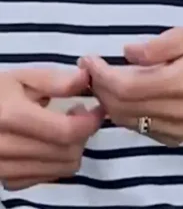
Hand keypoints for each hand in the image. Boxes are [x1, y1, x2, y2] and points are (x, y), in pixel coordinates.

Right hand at [0, 66, 103, 190]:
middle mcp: (8, 148)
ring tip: (67, 126)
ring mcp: (6, 168)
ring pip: (61, 169)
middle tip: (80, 113)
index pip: (65, 131)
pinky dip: (58, 162)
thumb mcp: (21, 77)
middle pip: (67, 153)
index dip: (90, 121)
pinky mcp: (6, 181)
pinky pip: (46, 178)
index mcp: (13, 117)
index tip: (99, 108)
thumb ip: (55, 79)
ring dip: (74, 149)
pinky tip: (52, 143)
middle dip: (84, 133)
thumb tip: (86, 79)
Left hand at [80, 27, 182, 146]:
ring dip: (107, 101)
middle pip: (123, 106)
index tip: (88, 60)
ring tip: (100, 79)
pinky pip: (137, 128)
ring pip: (126, 120)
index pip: (129, 86)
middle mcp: (178, 111)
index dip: (103, 75)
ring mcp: (176, 129)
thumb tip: (127, 54)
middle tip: (89, 69)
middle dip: (99, 88)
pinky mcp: (173, 138)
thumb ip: (157, 46)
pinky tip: (120, 94)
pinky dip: (122, 112)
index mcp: (182, 82)